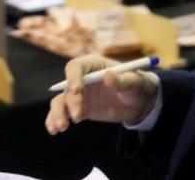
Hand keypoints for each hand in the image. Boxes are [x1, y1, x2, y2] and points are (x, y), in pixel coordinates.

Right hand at [45, 54, 159, 134]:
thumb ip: (122, 80)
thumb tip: (108, 76)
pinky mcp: (80, 109)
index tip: (77, 90)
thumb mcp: (134, 82)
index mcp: (94, 65)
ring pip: (61, 101)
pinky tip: (54, 130)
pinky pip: (63, 113)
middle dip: (70, 102)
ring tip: (61, 127)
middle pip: (67, 87)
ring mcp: (80, 95)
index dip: (73, 77)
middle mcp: (82, 79)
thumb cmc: (137, 85)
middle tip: (79, 116)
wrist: (140, 102)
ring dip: (58, 113)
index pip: (76, 67)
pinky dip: (55, 120)